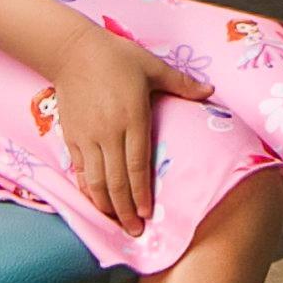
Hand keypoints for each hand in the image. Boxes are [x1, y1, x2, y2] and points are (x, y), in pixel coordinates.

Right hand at [48, 24, 212, 226]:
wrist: (73, 50)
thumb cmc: (117, 57)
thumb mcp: (153, 66)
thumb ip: (181, 83)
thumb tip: (210, 91)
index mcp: (132, 118)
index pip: (137, 166)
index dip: (141, 194)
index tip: (148, 214)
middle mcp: (108, 133)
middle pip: (116, 182)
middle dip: (125, 211)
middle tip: (134, 231)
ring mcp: (87, 137)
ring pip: (95, 181)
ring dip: (105, 205)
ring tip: (115, 223)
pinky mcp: (72, 136)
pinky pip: (80, 170)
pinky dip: (87, 189)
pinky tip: (95, 201)